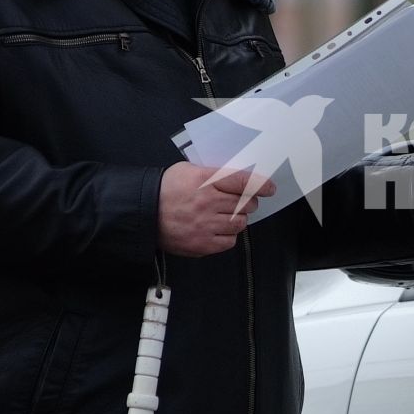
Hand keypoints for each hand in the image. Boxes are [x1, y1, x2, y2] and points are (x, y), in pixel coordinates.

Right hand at [158, 162, 276, 256]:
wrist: (143, 212)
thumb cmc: (165, 189)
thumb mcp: (188, 170)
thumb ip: (213, 173)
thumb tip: (239, 178)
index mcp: (205, 181)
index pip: (243, 181)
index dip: (261, 185)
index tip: (269, 188)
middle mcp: (208, 203)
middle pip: (246, 203)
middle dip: (247, 202)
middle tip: (240, 202)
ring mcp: (205, 225)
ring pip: (240, 223)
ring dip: (238, 219)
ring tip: (225, 216)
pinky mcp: (202, 244)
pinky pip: (229, 241)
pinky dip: (227, 236)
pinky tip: (217, 229)